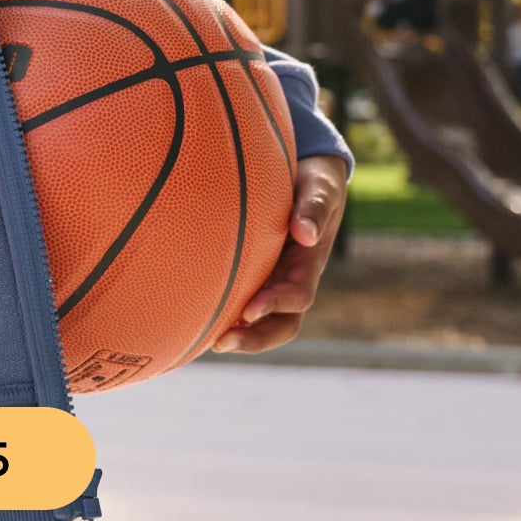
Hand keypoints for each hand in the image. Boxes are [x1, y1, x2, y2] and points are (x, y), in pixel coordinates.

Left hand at [213, 155, 346, 353]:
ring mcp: (275, 279)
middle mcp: (292, 278)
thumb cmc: (313, 183)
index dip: (275, 305)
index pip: (298, 296)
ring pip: (262, 320)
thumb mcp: (319, 189)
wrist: (310, 178)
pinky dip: (228, 311)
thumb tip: (305, 233)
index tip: (249, 311)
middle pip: (282, 324)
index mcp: (309, 264)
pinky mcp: (258, 272)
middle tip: (222, 343)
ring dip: (240, 334)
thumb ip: (314, 208)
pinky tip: (200, 314)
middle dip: (256, 338)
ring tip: (208, 342)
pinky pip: (244, 298)